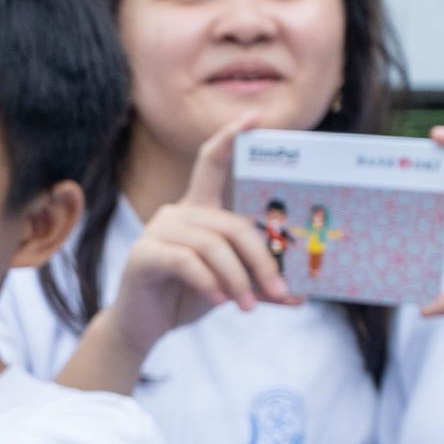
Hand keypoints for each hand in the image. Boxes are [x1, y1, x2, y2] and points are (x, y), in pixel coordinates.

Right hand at [104, 121, 295, 358]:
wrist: (143, 327)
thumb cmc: (186, 298)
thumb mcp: (229, 287)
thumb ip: (258, 283)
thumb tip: (300, 294)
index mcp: (197, 210)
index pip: (211, 163)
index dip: (230, 137)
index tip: (255, 116)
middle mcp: (177, 213)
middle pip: (231, 224)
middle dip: (261, 259)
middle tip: (278, 291)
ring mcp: (157, 231)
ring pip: (212, 246)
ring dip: (238, 279)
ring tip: (247, 307)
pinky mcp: (144, 254)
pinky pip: (187, 262)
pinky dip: (209, 284)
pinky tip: (219, 302)